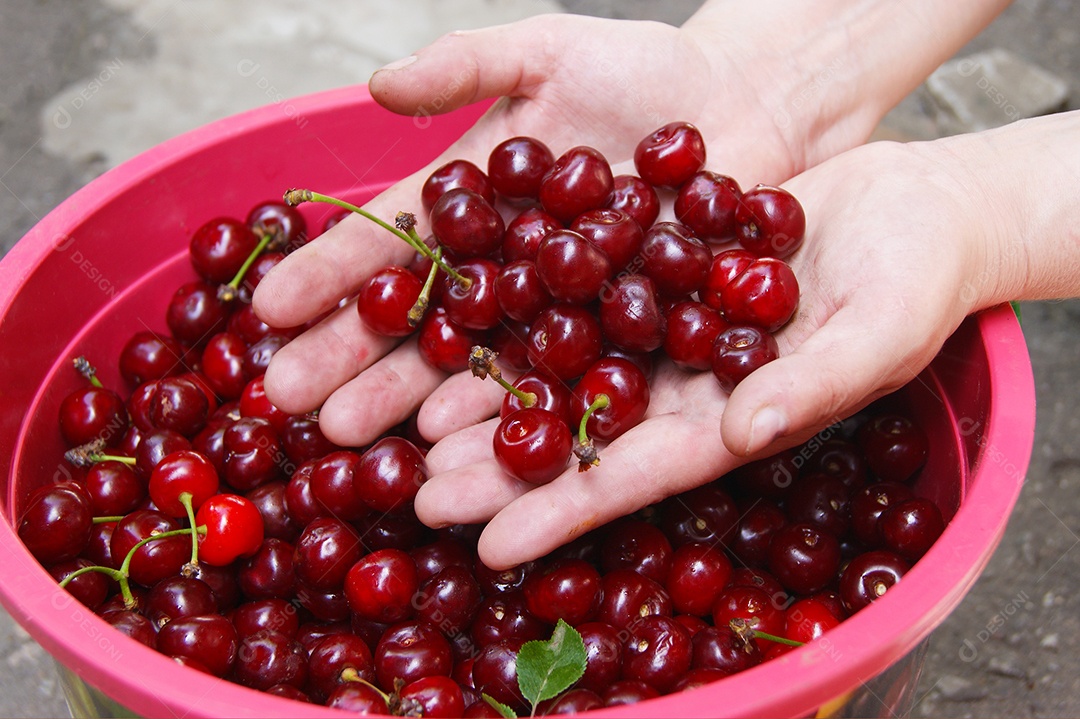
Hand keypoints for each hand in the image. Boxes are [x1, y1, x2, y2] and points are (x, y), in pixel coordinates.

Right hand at [252, 9, 855, 445]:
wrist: (750, 111)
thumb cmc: (648, 75)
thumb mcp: (551, 50)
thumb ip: (467, 65)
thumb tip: (374, 87)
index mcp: (478, 207)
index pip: (391, 246)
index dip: (330, 278)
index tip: (268, 313)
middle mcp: (507, 272)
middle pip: (423, 322)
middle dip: (354, 361)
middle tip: (291, 404)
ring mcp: (562, 316)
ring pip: (481, 366)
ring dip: (417, 405)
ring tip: (361, 439)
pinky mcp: (622, 346)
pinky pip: (565, 385)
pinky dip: (518, 416)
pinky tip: (468, 445)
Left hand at [415, 138, 1001, 567]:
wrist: (912, 207)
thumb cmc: (917, 279)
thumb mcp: (879, 332)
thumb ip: (816, 384)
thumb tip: (748, 428)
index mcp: (728, 420)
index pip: (634, 478)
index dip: (563, 514)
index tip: (492, 547)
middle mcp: (681, 385)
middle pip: (577, 434)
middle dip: (500, 467)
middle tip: (418, 493)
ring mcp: (661, 327)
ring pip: (561, 366)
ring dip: (491, 394)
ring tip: (414, 420)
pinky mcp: (652, 266)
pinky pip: (574, 288)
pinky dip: (520, 304)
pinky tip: (462, 316)